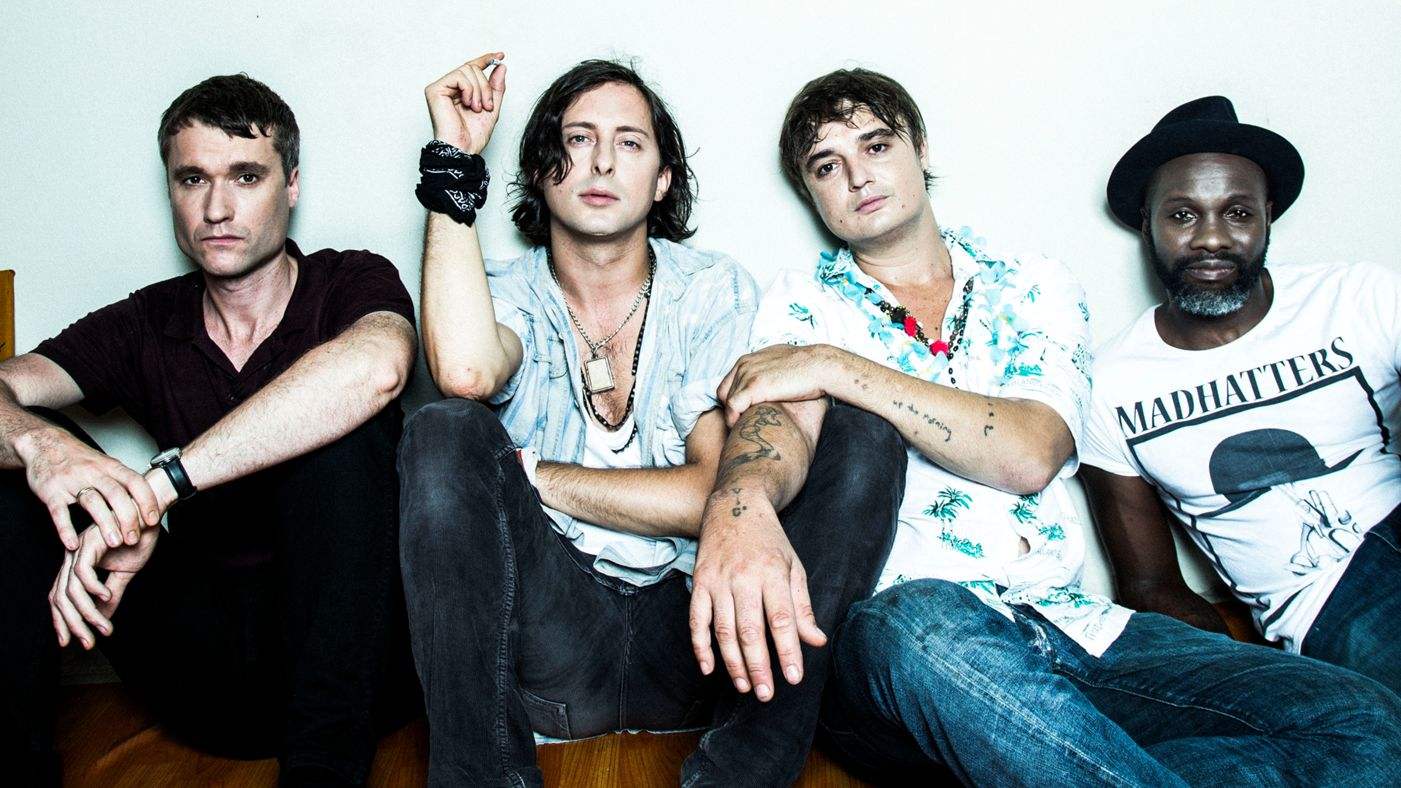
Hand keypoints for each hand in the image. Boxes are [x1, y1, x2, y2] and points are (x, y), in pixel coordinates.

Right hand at [15, 424, 161, 549]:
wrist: (45, 443)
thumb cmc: (79, 458)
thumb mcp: (105, 463)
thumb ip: (123, 481)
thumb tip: (148, 502)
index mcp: (110, 466)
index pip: (135, 481)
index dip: (147, 500)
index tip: (154, 520)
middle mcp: (93, 472)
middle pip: (116, 494)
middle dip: (128, 517)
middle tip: (134, 539)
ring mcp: (71, 481)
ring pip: (92, 502)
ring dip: (105, 524)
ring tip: (115, 543)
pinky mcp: (51, 491)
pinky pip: (59, 511)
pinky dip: (66, 529)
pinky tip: (74, 545)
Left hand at [49, 522, 159, 648]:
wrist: (152, 511)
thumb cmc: (138, 536)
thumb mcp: (125, 573)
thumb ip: (112, 593)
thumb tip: (103, 616)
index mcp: (78, 564)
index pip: (61, 598)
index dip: (63, 622)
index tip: (72, 642)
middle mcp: (72, 557)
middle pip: (61, 598)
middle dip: (73, 624)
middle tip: (88, 642)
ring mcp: (78, 550)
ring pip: (71, 589)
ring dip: (87, 612)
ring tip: (103, 626)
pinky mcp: (89, 542)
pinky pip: (83, 572)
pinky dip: (94, 588)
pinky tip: (107, 596)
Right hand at [425, 52, 506, 154]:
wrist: (463, 150)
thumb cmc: (473, 135)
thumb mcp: (492, 108)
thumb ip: (496, 87)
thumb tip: (500, 66)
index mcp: (459, 91)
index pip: (472, 68)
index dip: (486, 59)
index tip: (500, 55)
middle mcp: (448, 87)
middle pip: (472, 68)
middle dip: (486, 87)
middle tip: (487, 106)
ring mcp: (440, 87)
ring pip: (467, 70)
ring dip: (479, 90)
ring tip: (478, 108)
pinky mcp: (434, 90)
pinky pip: (458, 76)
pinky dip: (469, 89)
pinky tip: (468, 104)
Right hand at [689, 487, 825, 701]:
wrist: (735, 505)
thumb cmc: (769, 540)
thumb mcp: (793, 567)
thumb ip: (802, 607)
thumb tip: (816, 641)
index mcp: (772, 573)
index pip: (782, 619)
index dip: (788, 651)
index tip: (793, 678)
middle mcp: (744, 577)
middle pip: (750, 630)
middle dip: (759, 666)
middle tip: (766, 693)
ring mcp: (718, 580)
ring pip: (723, 629)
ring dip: (733, 662)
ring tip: (745, 685)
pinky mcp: (699, 582)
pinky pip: (696, 620)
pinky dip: (700, 646)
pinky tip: (709, 667)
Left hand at [717, 344, 836, 425]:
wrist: (821, 366)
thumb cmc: (809, 368)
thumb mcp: (781, 363)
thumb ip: (768, 371)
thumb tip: (771, 381)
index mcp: (749, 359)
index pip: (728, 383)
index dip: (734, 400)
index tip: (743, 414)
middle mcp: (744, 364)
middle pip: (723, 393)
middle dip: (731, 410)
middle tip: (743, 424)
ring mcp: (747, 374)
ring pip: (726, 401)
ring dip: (734, 418)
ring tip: (746, 430)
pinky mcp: (753, 386)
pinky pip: (732, 407)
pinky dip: (734, 420)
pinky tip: (745, 428)